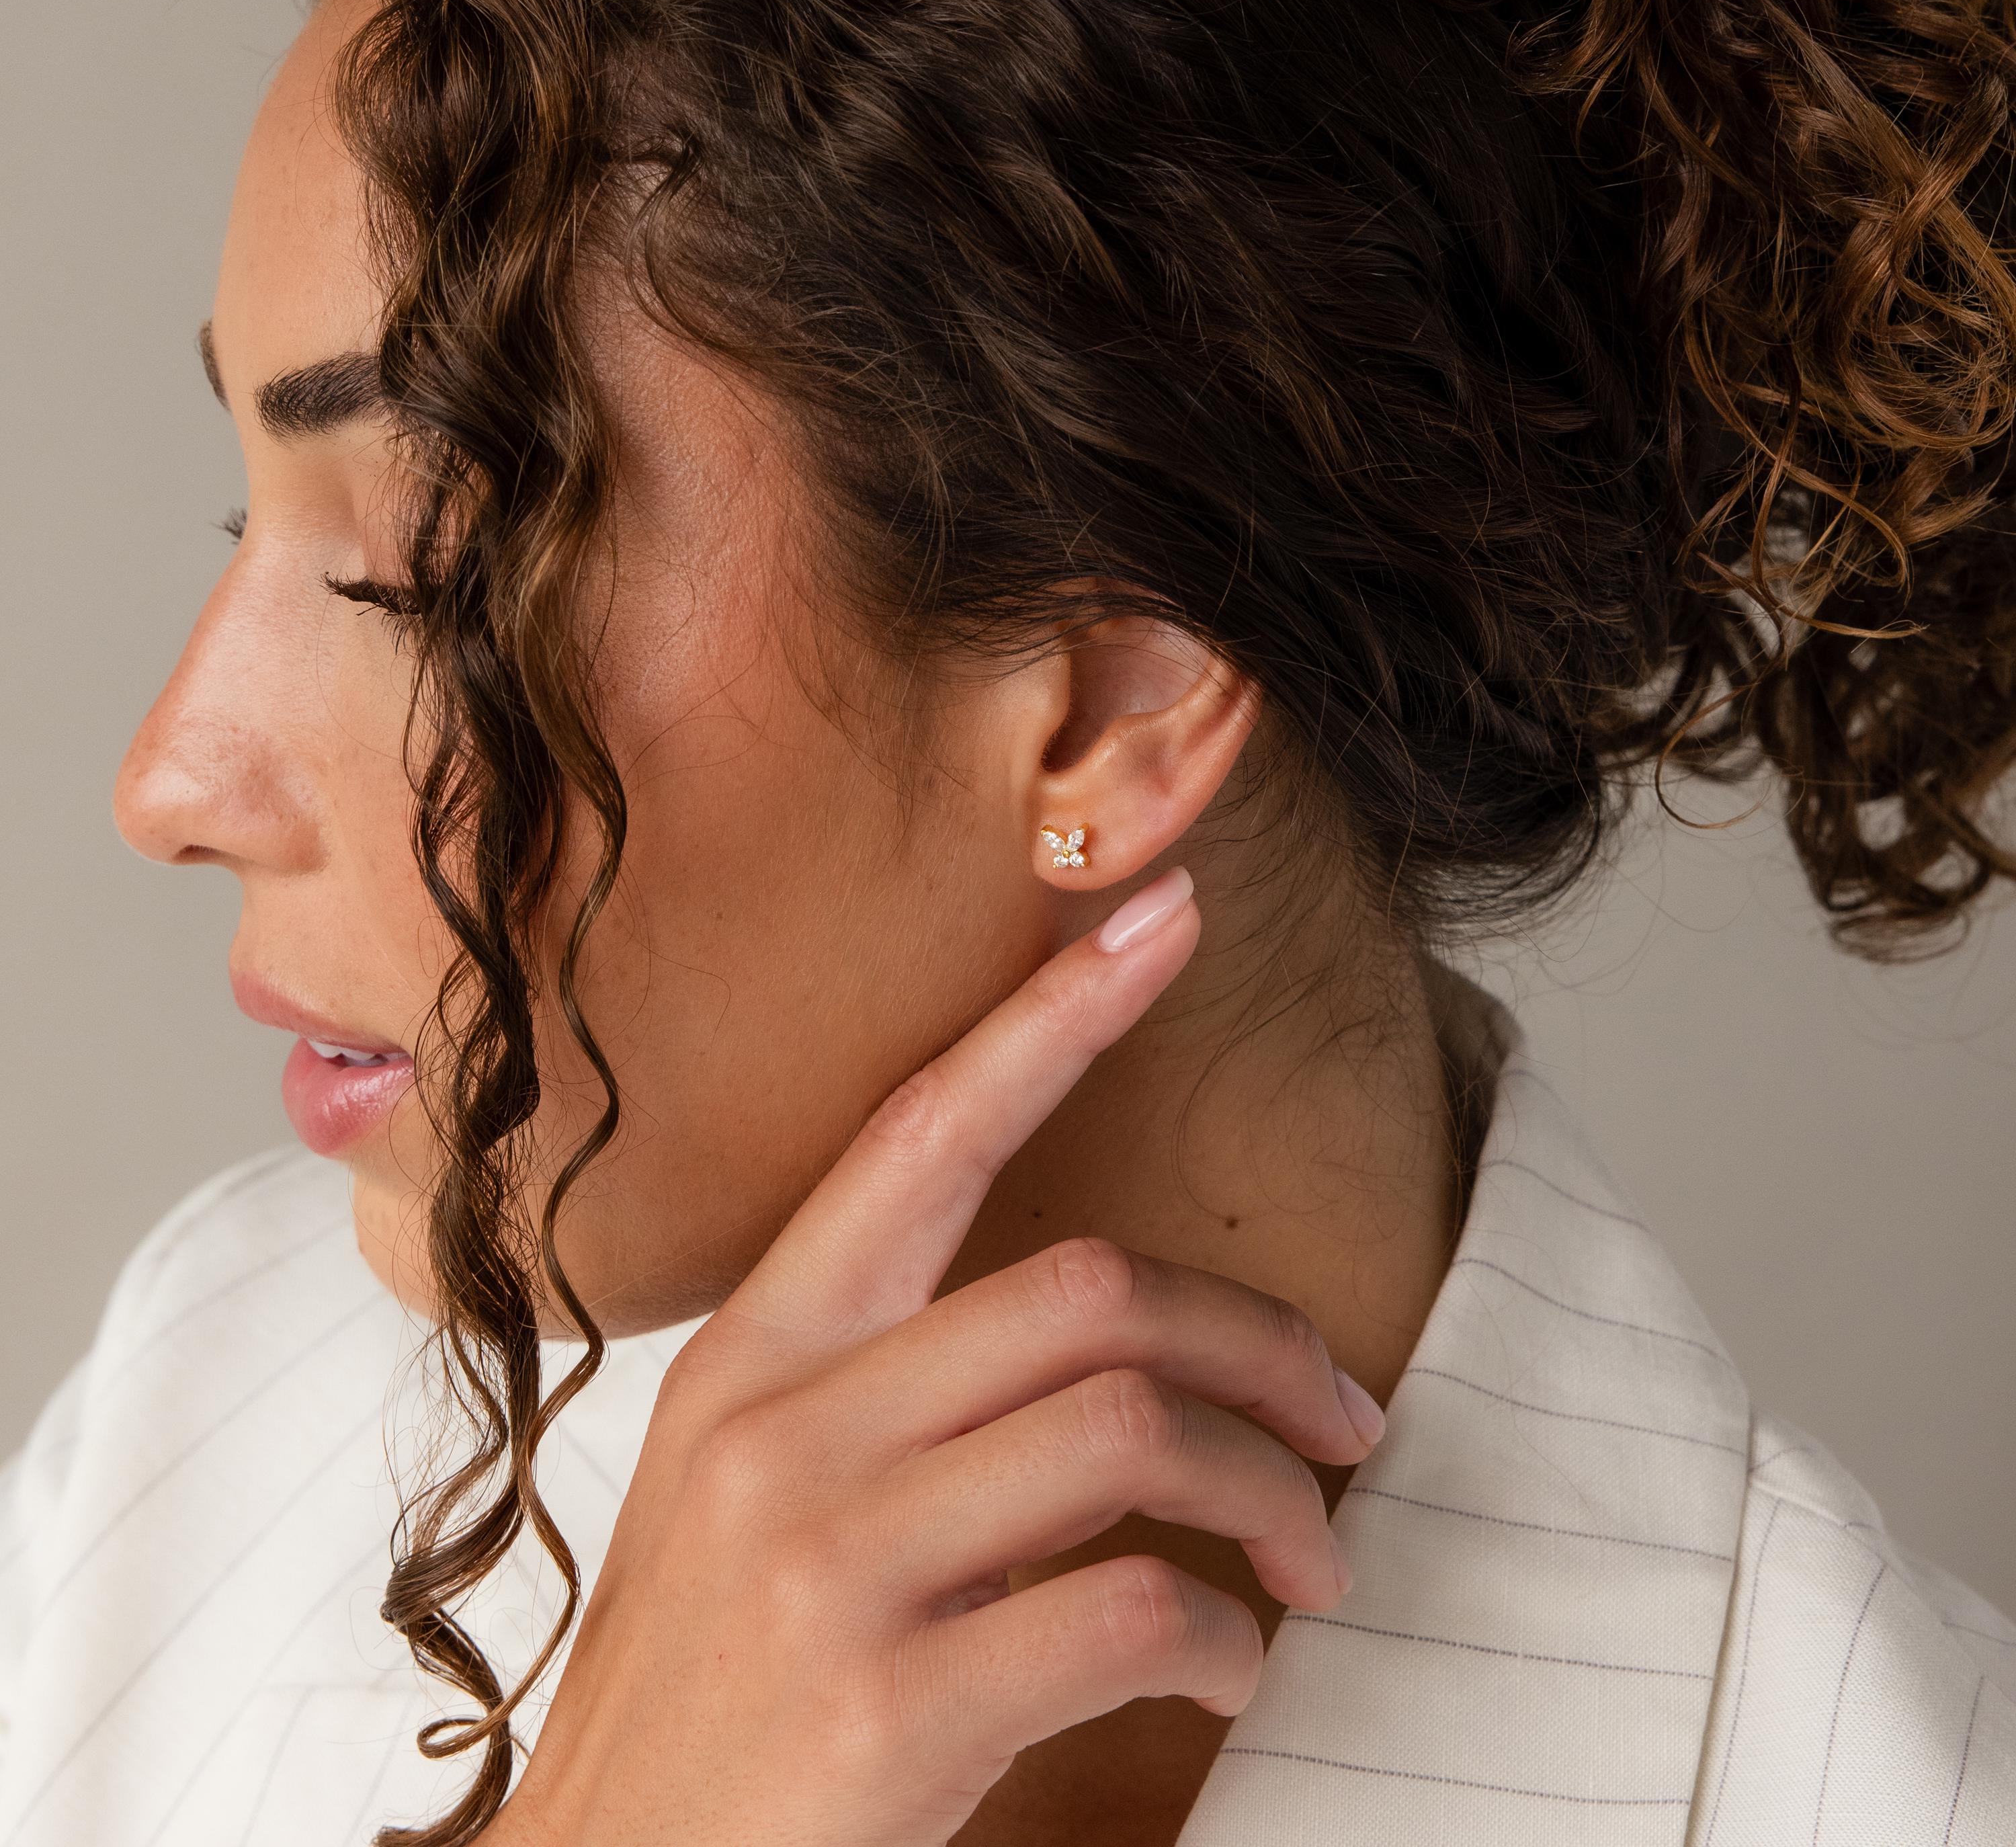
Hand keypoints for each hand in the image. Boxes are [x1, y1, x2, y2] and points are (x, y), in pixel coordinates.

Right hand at [488, 867, 1380, 1845]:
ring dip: (1269, 1491)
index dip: (1052, 1017)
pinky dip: (1224, 1632)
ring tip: (1310, 1557)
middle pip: (1090, 1290)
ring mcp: (828, 1560)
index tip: (1163, 918)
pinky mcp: (886, 1700)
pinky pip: (1130, 1604)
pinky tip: (1228, 1666)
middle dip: (1258, 1343)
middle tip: (1345, 1415)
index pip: (922, 1133)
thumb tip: (1105, 1354)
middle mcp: (783, 1425)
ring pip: (1130, 1428)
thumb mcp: (760, 1495)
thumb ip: (894, 1394)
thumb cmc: (710, 1685)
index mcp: (756, 1354)